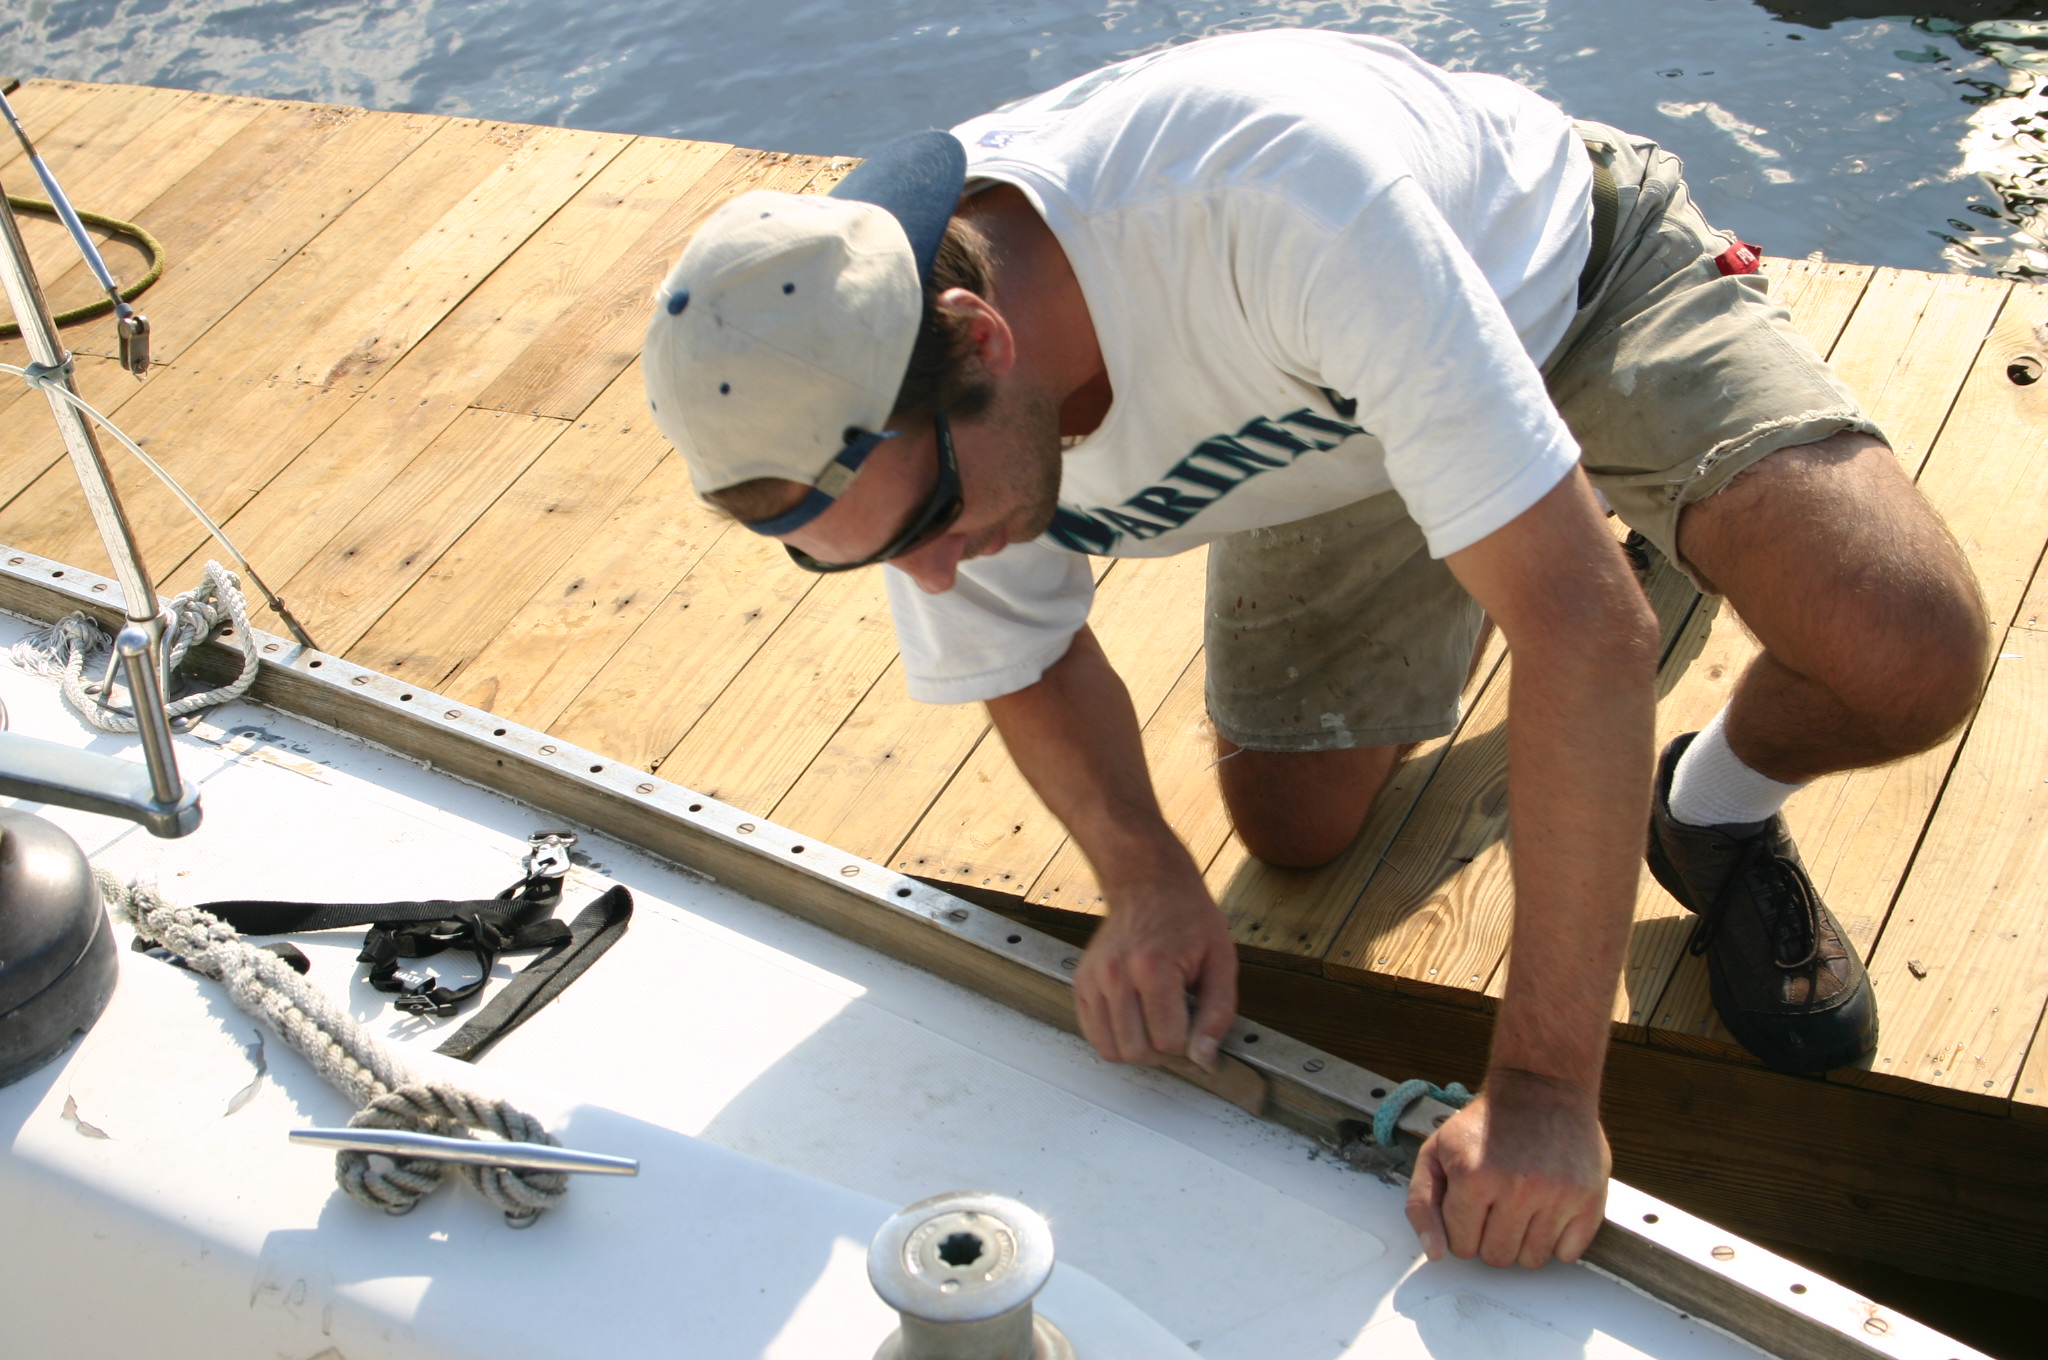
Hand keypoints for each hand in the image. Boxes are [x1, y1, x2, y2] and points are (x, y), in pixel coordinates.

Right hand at [1073, 877, 1237, 1070]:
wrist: (1149, 885)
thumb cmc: (1188, 919)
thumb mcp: (1221, 961)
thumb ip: (1218, 1012)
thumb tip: (1204, 1057)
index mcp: (1153, 968)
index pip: (1169, 1042)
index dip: (1190, 1044)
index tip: (1197, 1027)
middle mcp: (1115, 974)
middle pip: (1137, 1052)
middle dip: (1164, 1052)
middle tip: (1178, 1030)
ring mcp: (1093, 979)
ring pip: (1112, 1050)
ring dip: (1138, 1049)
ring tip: (1156, 1028)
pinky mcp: (1081, 983)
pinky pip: (1093, 1035)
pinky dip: (1115, 1039)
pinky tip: (1136, 1022)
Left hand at [1404, 1068, 1609, 1267]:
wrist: (1542, 1087)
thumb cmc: (1486, 1123)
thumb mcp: (1436, 1151)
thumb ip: (1422, 1203)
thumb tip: (1435, 1253)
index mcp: (1473, 1176)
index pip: (1461, 1246)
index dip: (1462, 1228)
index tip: (1470, 1204)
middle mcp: (1518, 1188)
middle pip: (1498, 1257)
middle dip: (1491, 1236)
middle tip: (1497, 1204)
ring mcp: (1558, 1195)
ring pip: (1532, 1260)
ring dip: (1524, 1240)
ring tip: (1522, 1204)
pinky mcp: (1590, 1198)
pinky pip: (1568, 1253)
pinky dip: (1557, 1240)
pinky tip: (1548, 1209)